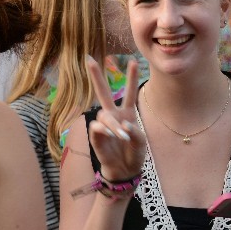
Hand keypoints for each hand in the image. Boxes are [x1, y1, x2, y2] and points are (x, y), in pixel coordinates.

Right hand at [86, 57, 144, 181]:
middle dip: (96, 76)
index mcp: (127, 113)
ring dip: (112, 124)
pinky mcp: (97, 137)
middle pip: (103, 92)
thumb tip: (121, 126)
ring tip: (121, 136)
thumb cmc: (135, 153)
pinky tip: (109, 135)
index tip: (134, 61)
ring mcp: (105, 125)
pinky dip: (104, 130)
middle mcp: (114, 116)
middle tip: (89, 58)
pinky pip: (96, 128)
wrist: (126, 170)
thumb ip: (134, 131)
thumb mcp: (142, 141)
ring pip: (103, 115)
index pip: (129, 92)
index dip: (132, 77)